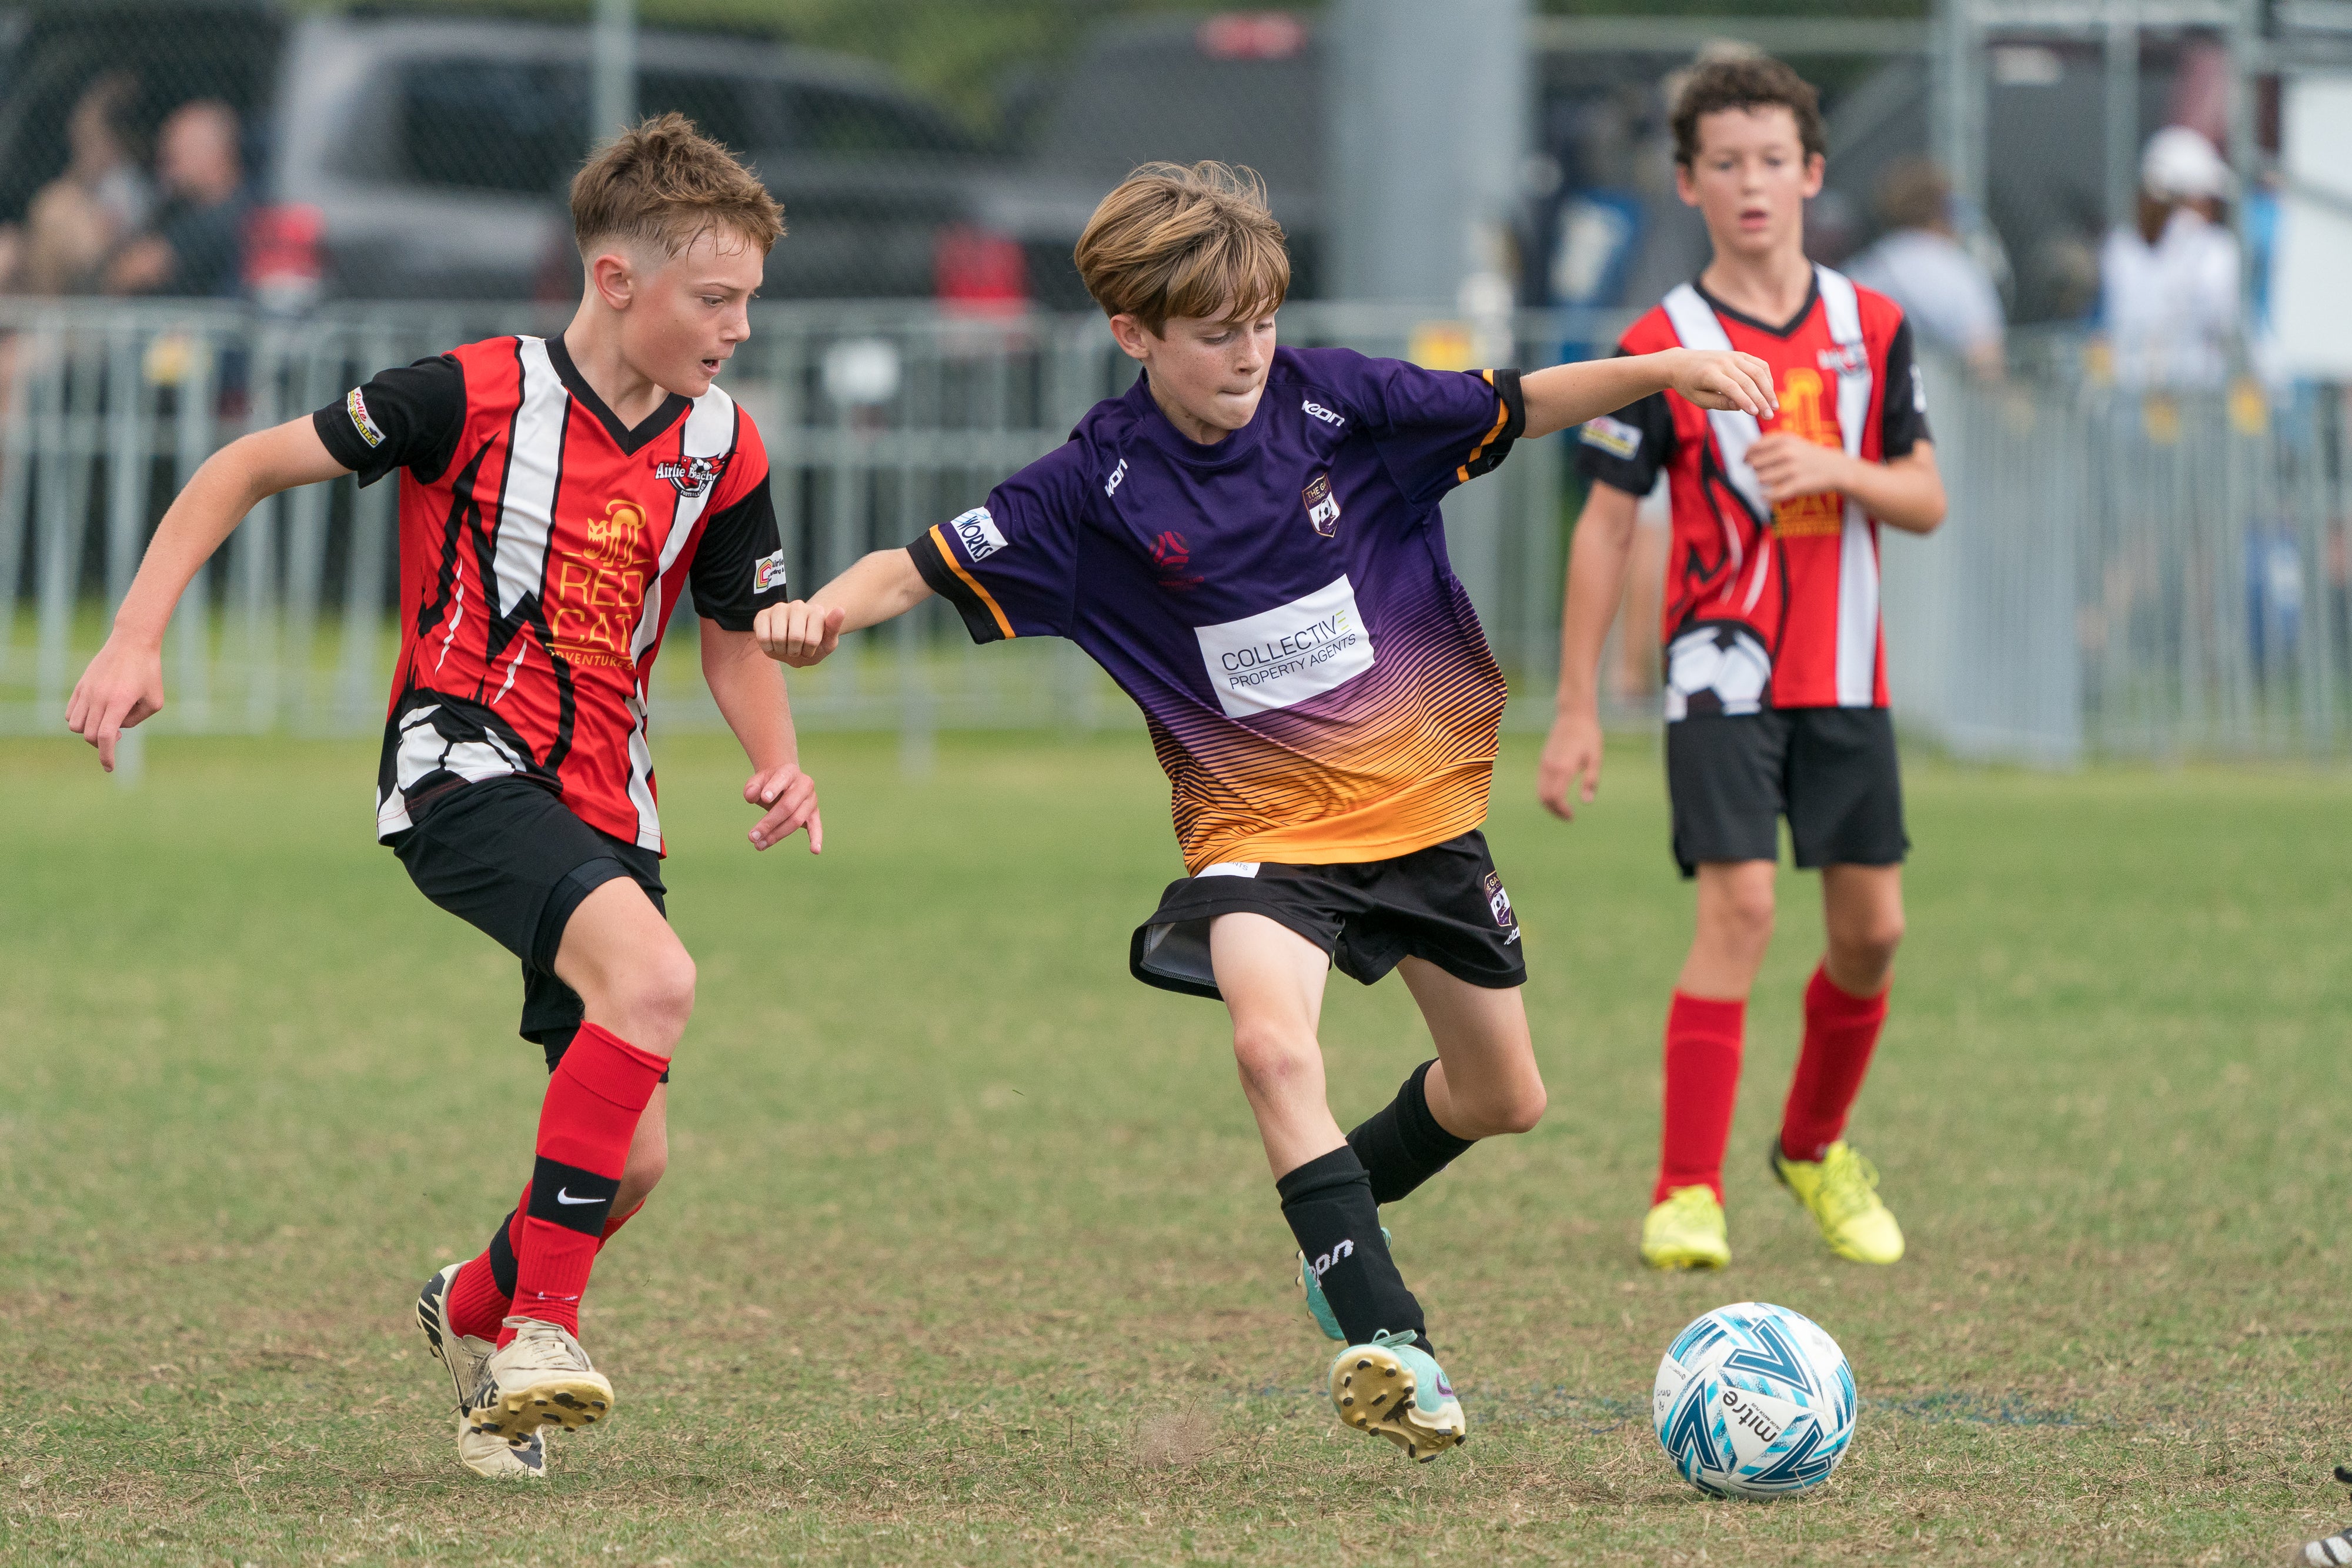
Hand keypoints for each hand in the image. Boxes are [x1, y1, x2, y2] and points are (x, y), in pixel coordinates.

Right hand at [65, 634, 164, 771]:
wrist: (132, 643)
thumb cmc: (149, 672)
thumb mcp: (154, 701)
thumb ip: (136, 720)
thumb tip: (117, 729)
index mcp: (118, 702)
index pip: (105, 736)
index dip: (106, 756)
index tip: (109, 768)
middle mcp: (98, 697)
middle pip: (90, 735)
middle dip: (102, 744)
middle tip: (118, 735)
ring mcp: (86, 691)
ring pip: (75, 725)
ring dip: (89, 732)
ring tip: (106, 722)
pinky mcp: (80, 686)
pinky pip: (70, 713)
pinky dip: (79, 721)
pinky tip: (96, 715)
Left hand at [744, 763, 822, 853]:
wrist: (784, 783)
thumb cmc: (768, 784)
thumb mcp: (757, 780)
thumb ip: (752, 787)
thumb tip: (751, 797)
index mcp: (789, 772)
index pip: (782, 780)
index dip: (773, 789)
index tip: (763, 799)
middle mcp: (804, 784)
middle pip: (787, 806)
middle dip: (768, 823)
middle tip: (751, 837)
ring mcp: (811, 800)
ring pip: (796, 820)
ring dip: (777, 835)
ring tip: (759, 845)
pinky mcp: (814, 814)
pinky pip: (816, 827)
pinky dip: (816, 839)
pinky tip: (815, 851)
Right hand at [754, 600, 844, 666]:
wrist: (796, 643)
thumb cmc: (813, 643)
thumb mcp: (828, 642)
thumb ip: (834, 627)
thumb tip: (840, 609)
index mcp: (816, 611)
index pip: (811, 640)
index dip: (809, 651)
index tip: (810, 648)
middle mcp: (798, 605)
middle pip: (794, 638)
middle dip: (795, 651)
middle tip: (796, 649)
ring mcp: (779, 608)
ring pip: (777, 637)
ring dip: (781, 650)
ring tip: (786, 646)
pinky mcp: (762, 615)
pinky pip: (762, 637)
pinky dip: (768, 648)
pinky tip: (774, 644)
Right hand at [1537, 708, 1603, 820]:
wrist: (1573, 715)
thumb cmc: (1588, 735)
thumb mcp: (1596, 758)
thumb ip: (1591, 780)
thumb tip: (1587, 802)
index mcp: (1564, 768)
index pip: (1556, 797)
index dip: (1562, 811)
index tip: (1572, 817)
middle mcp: (1550, 767)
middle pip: (1544, 798)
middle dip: (1554, 811)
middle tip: (1568, 817)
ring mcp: (1544, 763)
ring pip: (1540, 792)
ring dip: (1549, 804)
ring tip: (1563, 809)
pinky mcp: (1543, 760)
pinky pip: (1540, 783)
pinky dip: (1546, 794)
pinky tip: (1559, 795)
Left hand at [1668, 348, 1776, 418]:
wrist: (1682, 363)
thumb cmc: (1688, 385)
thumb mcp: (1698, 399)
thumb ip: (1719, 403)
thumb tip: (1740, 406)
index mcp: (1709, 374)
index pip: (1732, 388)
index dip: (1745, 400)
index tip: (1755, 413)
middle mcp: (1723, 362)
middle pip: (1748, 381)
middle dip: (1761, 400)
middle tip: (1769, 416)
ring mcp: (1733, 356)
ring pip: (1758, 371)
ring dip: (1768, 390)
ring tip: (1774, 407)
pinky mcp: (1739, 354)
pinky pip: (1759, 364)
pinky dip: (1767, 378)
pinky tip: (1770, 392)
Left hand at [1745, 433, 1850, 505]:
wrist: (1835, 468)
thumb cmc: (1808, 455)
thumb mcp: (1792, 441)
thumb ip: (1769, 443)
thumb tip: (1746, 453)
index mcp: (1784, 440)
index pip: (1753, 448)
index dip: (1745, 456)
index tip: (1744, 461)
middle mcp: (1787, 452)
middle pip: (1754, 464)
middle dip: (1755, 469)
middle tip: (1763, 471)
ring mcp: (1792, 469)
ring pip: (1760, 478)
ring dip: (1762, 482)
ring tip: (1770, 481)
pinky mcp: (1797, 485)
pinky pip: (1772, 494)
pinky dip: (1766, 497)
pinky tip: (1766, 495)